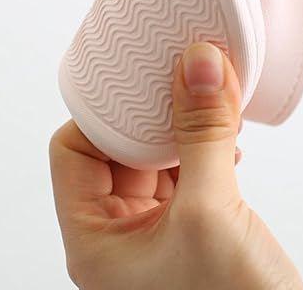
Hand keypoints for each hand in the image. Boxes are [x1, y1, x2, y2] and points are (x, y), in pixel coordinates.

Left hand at [50, 42, 302, 288]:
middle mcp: (119, 236)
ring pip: (155, 156)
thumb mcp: (212, 212)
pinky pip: (186, 170)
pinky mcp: (192, 229)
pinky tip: (228, 136)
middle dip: (152, 111)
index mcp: (96, 241)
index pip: (74, 151)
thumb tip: (198, 62)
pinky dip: (204, 144)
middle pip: (115, 148)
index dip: (107, 113)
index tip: (146, 78)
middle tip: (183, 74)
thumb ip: (202, 132)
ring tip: (212, 101)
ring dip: (183, 124)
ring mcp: (156, 232)